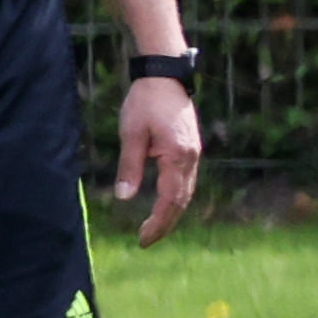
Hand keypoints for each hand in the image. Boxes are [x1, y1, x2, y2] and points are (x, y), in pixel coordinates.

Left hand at [113, 72, 203, 244]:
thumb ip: (129, 167)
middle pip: (182, 201)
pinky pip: (186, 181)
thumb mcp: (131, 134)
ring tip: (154, 228)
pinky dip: (176, 198)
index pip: (170, 199)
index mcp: (178, 156)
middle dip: (165, 224)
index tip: (142, 238)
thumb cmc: (145, 101)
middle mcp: (191, 158)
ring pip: (187, 193)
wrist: (165, 76)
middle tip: (146, 241)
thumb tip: (124, 197)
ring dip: (172, 213)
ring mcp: (194, 154)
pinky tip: (165, 205)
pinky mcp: (191, 149)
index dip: (157, 222)